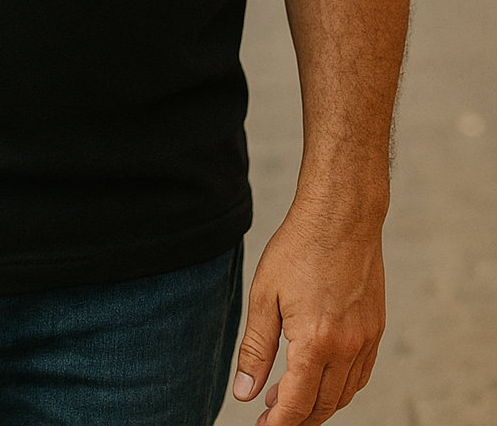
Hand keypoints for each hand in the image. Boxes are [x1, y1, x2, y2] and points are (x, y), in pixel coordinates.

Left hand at [231, 204, 385, 424]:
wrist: (341, 216)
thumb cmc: (299, 249)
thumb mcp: (264, 295)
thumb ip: (255, 349)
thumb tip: (245, 394)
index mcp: (315, 342)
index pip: (296, 404)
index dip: (277, 424)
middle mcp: (347, 347)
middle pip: (322, 406)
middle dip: (296, 417)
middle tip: (270, 413)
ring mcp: (366, 340)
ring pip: (344, 394)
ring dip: (318, 404)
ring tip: (288, 394)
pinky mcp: (376, 329)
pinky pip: (360, 374)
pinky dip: (340, 386)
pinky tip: (319, 375)